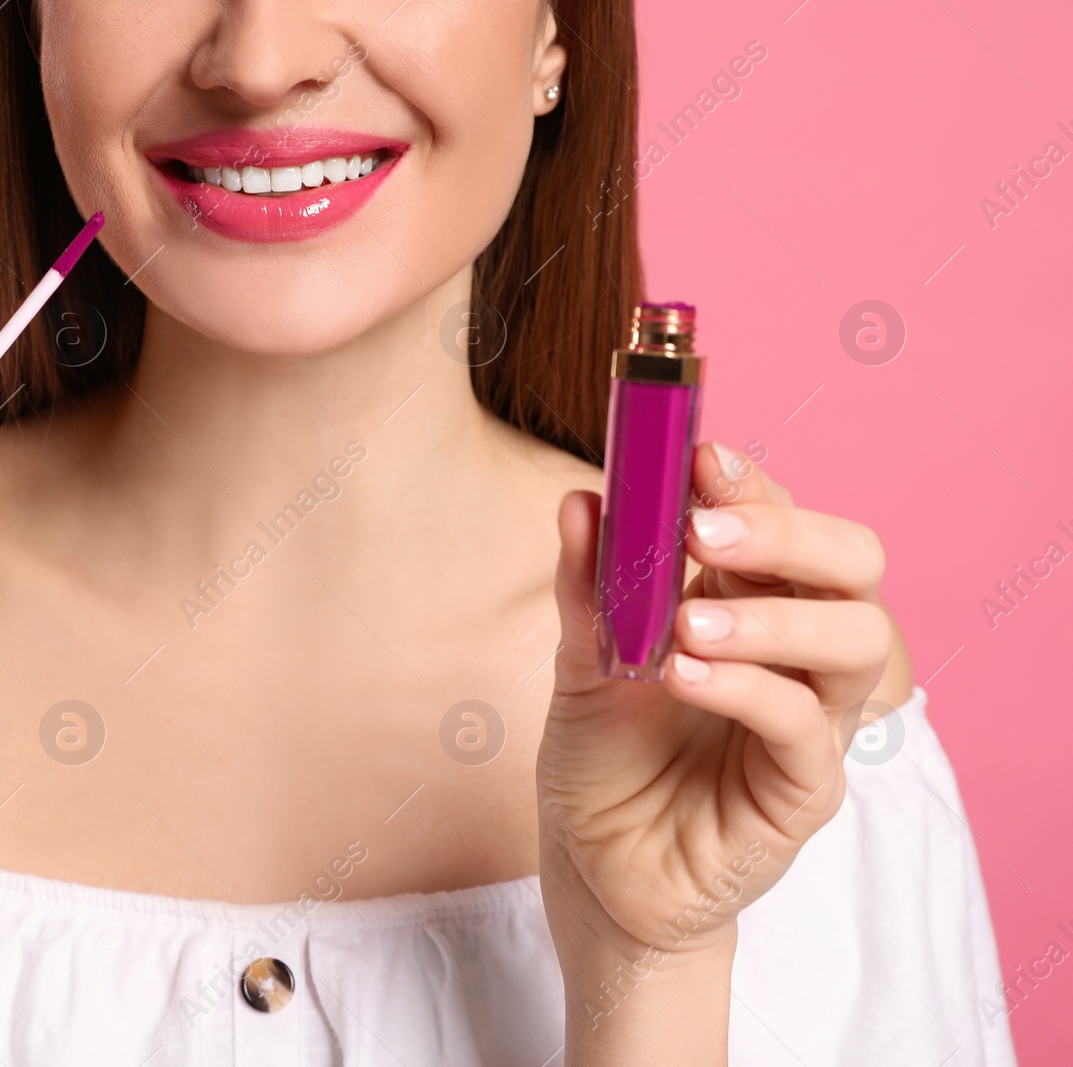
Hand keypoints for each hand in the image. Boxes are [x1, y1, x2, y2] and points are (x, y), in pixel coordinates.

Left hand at [537, 442, 893, 1054]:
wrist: (593, 869)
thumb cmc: (601, 760)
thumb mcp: (579, 662)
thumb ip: (588, 586)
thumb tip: (581, 498)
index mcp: (751, 604)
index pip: (783, 524)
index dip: (753, 483)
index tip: (699, 454)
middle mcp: (796, 653)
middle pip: (853, 567)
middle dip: (787, 531)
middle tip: (704, 528)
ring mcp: (811, 720)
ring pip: (857, 640)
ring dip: (773, 615)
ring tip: (684, 622)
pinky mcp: (804, 789)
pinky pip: (806, 726)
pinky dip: (749, 688)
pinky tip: (685, 676)